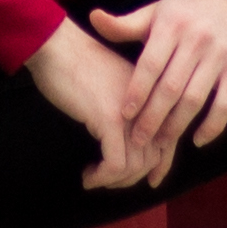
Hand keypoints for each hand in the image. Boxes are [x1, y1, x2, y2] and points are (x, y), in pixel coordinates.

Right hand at [23, 18, 167, 190]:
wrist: (58, 46)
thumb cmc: (78, 65)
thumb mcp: (115, 88)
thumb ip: (130, 109)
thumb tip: (131, 147)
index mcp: (153, 95)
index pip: (168, 140)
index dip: (159, 167)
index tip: (150, 181)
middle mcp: (148, 105)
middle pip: (153, 158)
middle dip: (132, 178)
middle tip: (107, 179)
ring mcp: (131, 112)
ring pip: (135, 166)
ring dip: (114, 181)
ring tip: (94, 177)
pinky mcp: (110, 119)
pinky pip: (115, 164)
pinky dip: (102, 177)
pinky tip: (88, 176)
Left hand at [86, 0, 226, 163]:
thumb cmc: (184, 13)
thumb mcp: (156, 13)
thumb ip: (125, 24)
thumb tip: (93, 18)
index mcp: (171, 25)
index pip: (150, 64)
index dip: (137, 91)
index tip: (124, 115)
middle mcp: (197, 39)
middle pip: (171, 87)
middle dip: (152, 117)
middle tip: (138, 140)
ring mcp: (220, 55)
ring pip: (195, 99)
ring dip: (177, 125)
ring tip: (161, 143)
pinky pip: (226, 104)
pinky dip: (213, 126)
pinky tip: (197, 140)